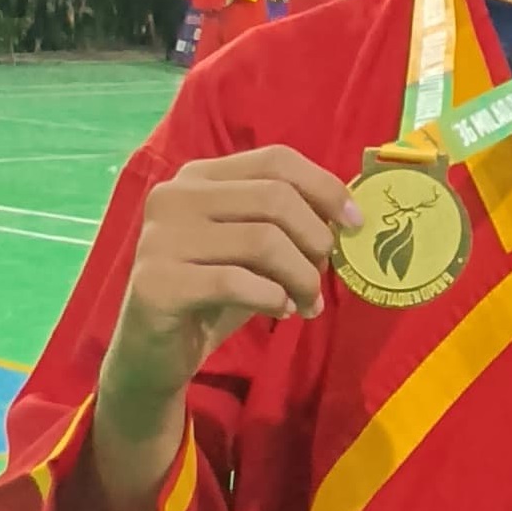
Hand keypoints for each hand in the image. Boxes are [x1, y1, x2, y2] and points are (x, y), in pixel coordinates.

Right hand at [101, 147, 360, 418]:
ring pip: (263, 240)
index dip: (325, 188)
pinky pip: (237, 282)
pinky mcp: (156, 283)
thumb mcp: (255, 249)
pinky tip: (279, 311)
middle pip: (275, 197)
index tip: (356, 223)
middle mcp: (175, 196)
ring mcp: (160, 238)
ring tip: (307, 302)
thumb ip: (291, 222)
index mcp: (200, 176)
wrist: (157, 350)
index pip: (277, 160)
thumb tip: (350, 215)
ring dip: (302, 277)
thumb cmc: (216, 293)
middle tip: (324, 276)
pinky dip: (272, 298)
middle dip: (316, 239)